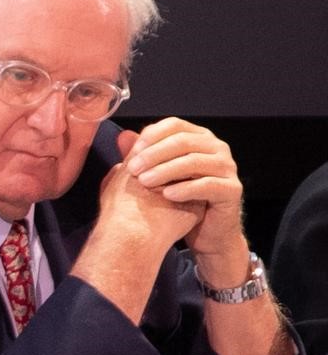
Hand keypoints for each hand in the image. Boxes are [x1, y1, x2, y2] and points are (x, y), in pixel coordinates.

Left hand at [120, 119, 247, 261]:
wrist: (206, 229)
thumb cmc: (180, 197)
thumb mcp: (158, 174)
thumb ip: (142, 154)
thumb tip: (123, 136)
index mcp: (198, 137)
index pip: (174, 125)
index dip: (151, 136)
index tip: (132, 152)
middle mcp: (216, 147)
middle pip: (183, 141)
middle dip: (154, 154)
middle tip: (132, 169)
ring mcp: (227, 167)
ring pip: (194, 162)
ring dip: (165, 171)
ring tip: (144, 182)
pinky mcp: (232, 189)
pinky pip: (207, 185)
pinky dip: (185, 189)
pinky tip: (167, 195)